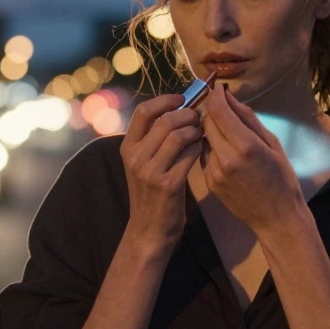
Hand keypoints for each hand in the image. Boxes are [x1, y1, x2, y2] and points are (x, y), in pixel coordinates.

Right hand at [120, 94, 203, 247]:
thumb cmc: (150, 194)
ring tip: (201, 134)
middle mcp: (136, 157)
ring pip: (178, 135)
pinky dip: (198, 147)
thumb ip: (153, 140)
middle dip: (187, 115)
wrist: (149, 230)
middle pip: (165, 121)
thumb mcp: (142, 164)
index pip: (143, 111)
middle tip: (199, 118)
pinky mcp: (168, 184)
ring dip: (195, 130)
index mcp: (128, 148)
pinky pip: (188, 155)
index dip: (165, 100)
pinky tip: (201, 148)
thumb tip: (177, 109)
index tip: (181, 98)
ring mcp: (150, 171)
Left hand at [200, 85, 304, 228]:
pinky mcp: (208, 182)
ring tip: (228, 134)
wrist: (276, 217)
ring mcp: (214, 172)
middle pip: (206, 122)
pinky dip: (211, 149)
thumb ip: (248, 118)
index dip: (215, 96)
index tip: (218, 90)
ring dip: (211, 131)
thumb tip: (228, 96)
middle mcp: (225, 158)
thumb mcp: (272, 143)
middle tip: (222, 109)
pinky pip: (204, 156)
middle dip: (212, 112)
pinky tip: (226, 154)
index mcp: (246, 146)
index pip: (217, 110)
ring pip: (203, 138)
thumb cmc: (281, 178)